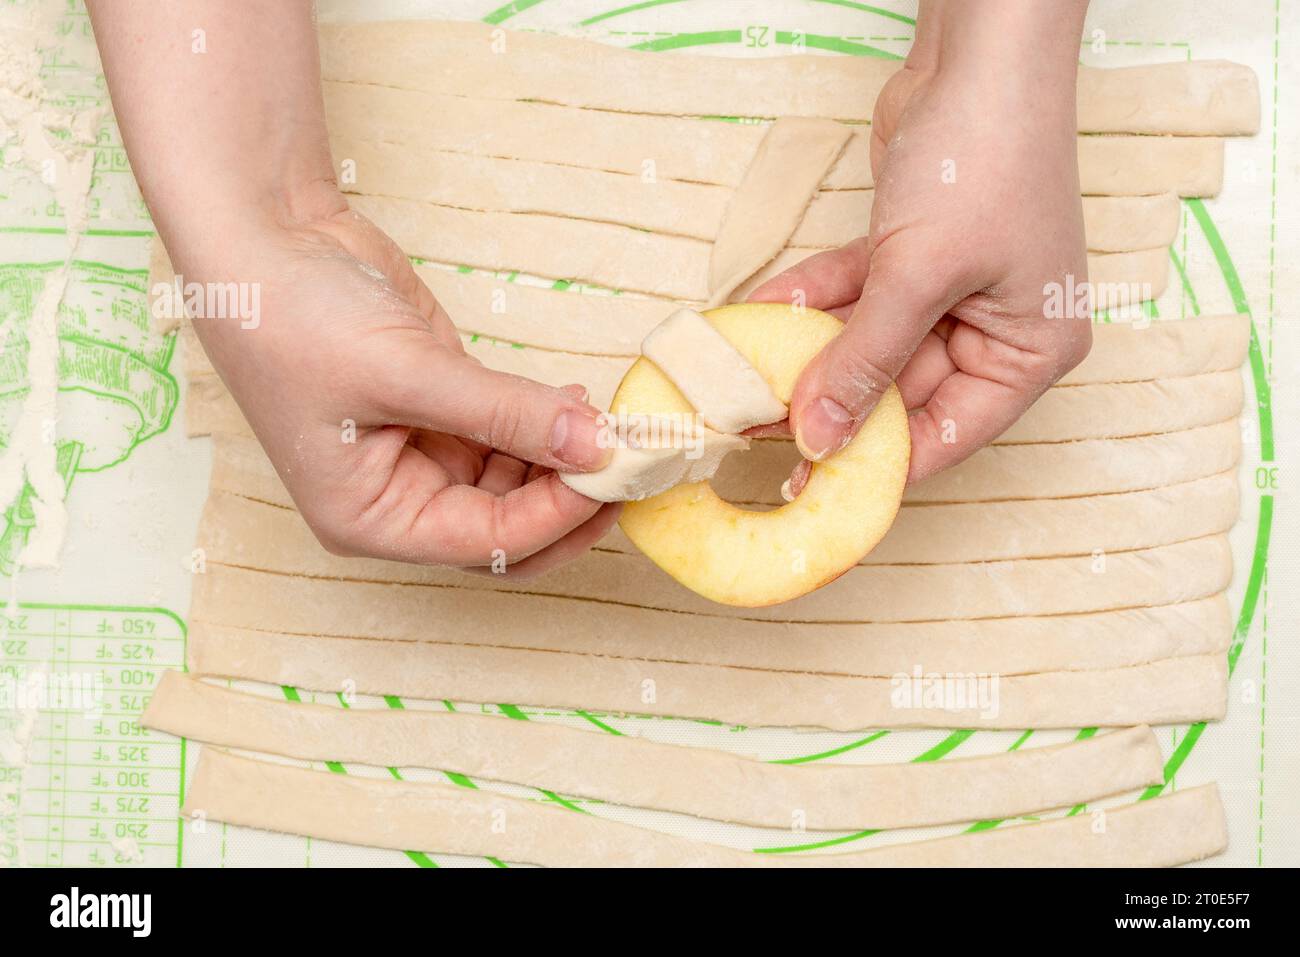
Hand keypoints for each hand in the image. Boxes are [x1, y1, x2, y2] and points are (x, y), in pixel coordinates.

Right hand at [193, 194, 618, 577]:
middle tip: (632, 461)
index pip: (489, 542)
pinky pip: (511, 437)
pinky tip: (577, 402)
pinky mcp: (445, 413)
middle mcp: (401, 501)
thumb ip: (505, 412)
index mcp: (372, 519)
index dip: (557, 513)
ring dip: (566, 459)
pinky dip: (547, 425)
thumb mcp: (406, 371)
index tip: (614, 471)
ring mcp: (425, 456)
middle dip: (570, 498)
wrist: (266, 235)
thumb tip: (596, 444)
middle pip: (510, 527)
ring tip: (609, 420)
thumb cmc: (295, 317)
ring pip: (519, 484)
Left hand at [750, 0, 1091, 487]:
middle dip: (827, 401)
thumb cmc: (984, 158)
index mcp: (1030, 352)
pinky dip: (811, 302)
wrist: (975, 53)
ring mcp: (949, 293)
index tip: (811, 486)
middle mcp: (994, 331)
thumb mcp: (919, 276)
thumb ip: (865, 360)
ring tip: (743, 377)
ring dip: (806, 352)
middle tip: (755, 428)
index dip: (877, 464)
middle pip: (896, 393)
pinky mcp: (909, 258)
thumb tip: (818, 437)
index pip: (946, 435)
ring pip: (866, 345)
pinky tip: (759, 315)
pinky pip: (853, 298)